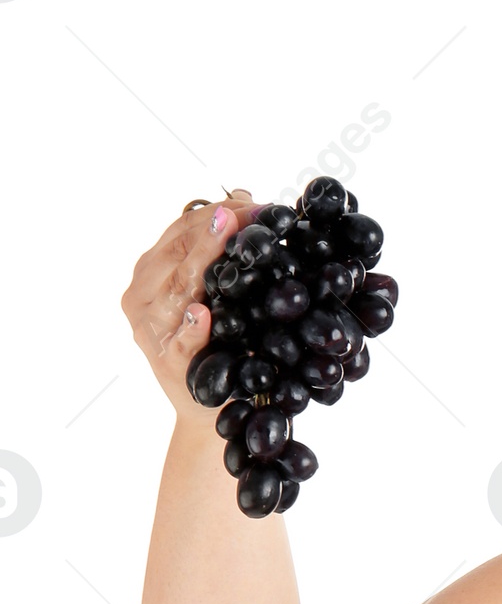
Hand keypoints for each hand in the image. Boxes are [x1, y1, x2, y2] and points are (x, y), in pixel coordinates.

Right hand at [121, 189, 256, 415]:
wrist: (209, 407)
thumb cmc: (216, 343)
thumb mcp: (218, 292)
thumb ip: (221, 251)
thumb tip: (244, 196)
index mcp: (152, 271)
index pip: (181, 229)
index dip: (219, 213)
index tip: (256, 204)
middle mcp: (143, 295)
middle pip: (179, 251)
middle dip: (219, 229)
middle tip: (257, 215)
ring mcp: (150, 329)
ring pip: (178, 288)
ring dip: (205, 261)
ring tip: (229, 235)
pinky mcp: (167, 364)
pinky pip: (180, 342)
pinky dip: (191, 328)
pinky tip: (201, 314)